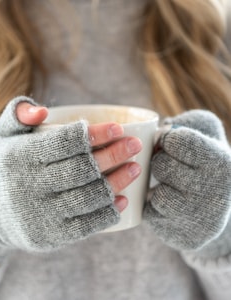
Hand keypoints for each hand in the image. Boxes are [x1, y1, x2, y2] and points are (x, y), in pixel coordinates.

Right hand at [0, 96, 141, 264]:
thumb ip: (18, 113)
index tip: (118, 128)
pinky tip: (123, 200)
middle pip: (82, 169)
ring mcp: (40, 215)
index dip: (96, 134)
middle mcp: (28, 186)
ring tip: (136, 168)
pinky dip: (108, 212)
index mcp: (19, 157)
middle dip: (115, 155)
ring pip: (88, 198)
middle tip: (134, 145)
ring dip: (118, 182)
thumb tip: (44, 111)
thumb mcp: (2, 135)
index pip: (66, 142)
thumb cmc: (4, 167)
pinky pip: (86, 226)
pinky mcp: (50, 237)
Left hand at [144, 110, 230, 251]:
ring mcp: (200, 218)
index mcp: (221, 163)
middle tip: (170, 167)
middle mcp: (215, 192)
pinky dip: (153, 208)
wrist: (214, 206)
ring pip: (157, 195)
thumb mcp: (207, 135)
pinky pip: (151, 215)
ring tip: (171, 187)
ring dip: (157, 188)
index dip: (166, 140)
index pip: (177, 141)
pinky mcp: (184, 236)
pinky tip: (168, 206)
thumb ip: (190, 122)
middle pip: (162, 166)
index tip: (169, 143)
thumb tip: (167, 126)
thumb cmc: (205, 164)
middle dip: (160, 163)